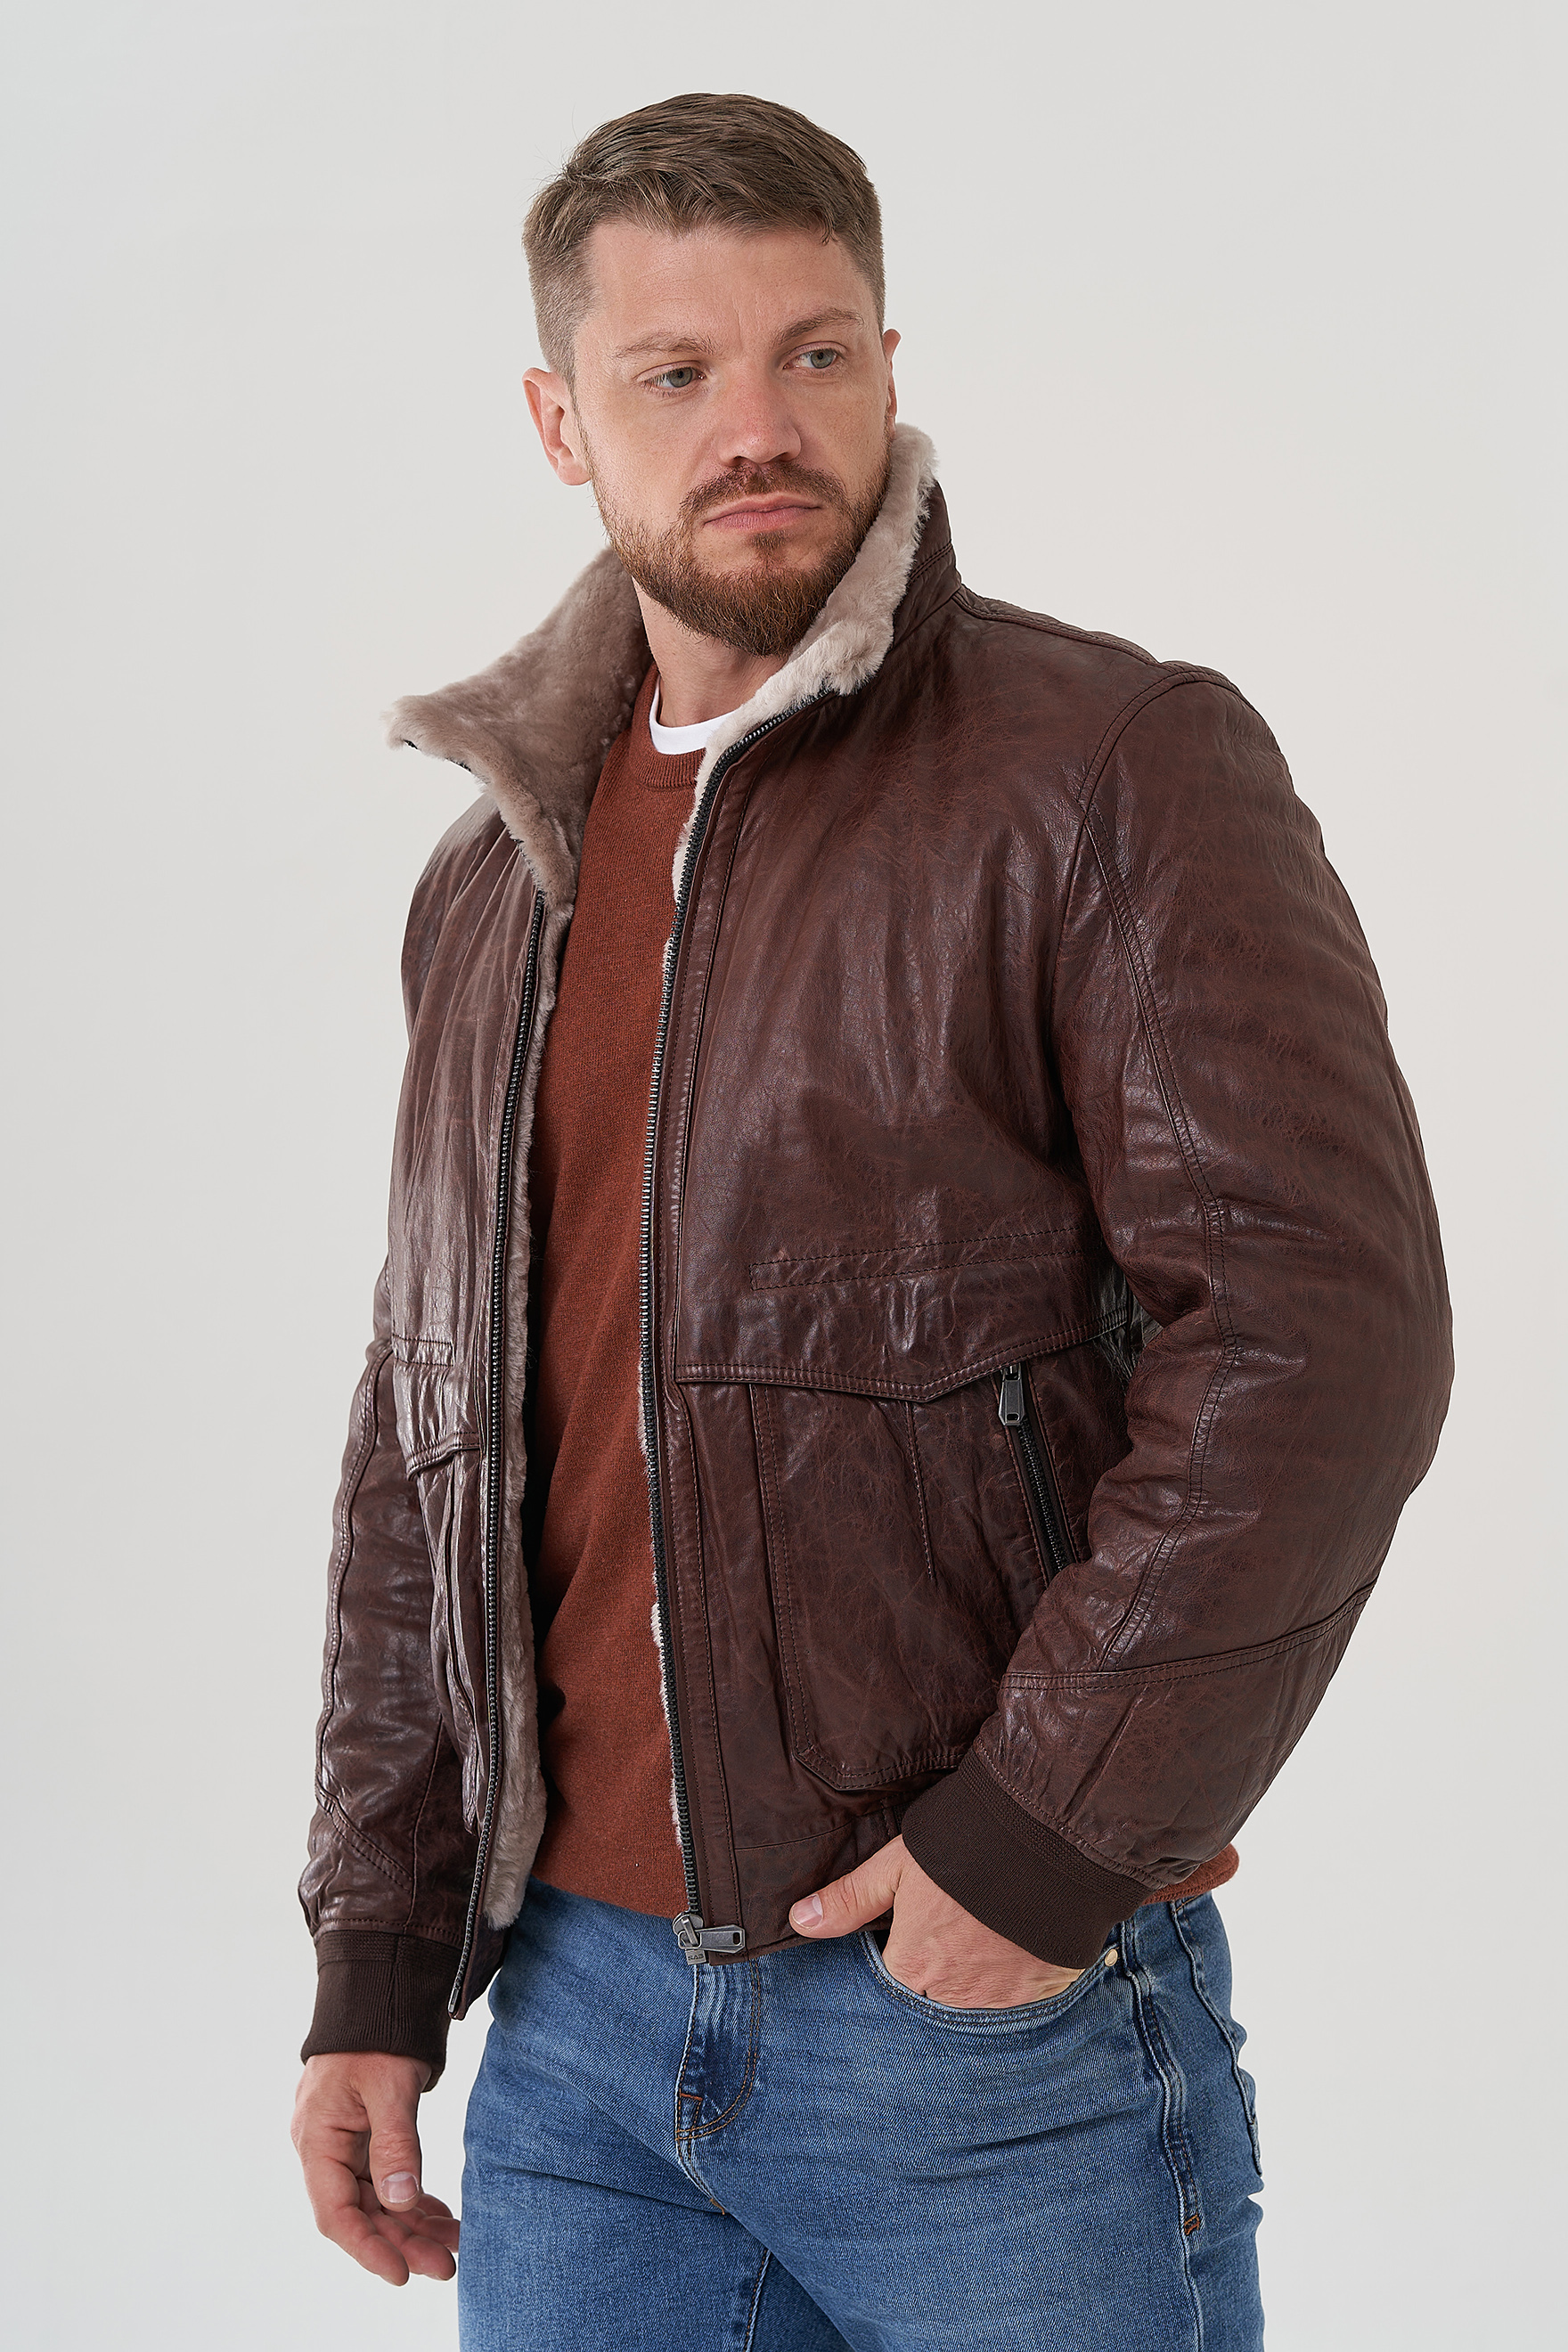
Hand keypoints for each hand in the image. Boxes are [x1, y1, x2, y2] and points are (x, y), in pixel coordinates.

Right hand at [291, 2052, 458, 2284]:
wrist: (380, 1987)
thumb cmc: (377, 2030)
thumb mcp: (387, 2085)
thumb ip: (394, 2143)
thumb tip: (402, 2200)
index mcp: (317, 2139)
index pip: (336, 2213)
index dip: (367, 2248)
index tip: (401, 2274)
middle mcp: (326, 2148)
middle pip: (362, 2213)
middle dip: (402, 2242)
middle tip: (446, 2266)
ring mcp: (347, 2143)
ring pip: (378, 2201)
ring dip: (413, 2225)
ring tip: (454, 2246)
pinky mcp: (367, 2136)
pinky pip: (388, 2180)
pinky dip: (414, 2199)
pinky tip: (441, 2216)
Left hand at [789, 1834, 1086, 2007]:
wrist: (1043, 1840)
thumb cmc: (962, 1847)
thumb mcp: (896, 1866)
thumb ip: (850, 1900)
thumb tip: (799, 1922)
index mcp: (912, 1964)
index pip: (895, 1981)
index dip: (905, 1954)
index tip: (919, 1933)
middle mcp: (952, 1994)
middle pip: (936, 1996)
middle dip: (941, 1972)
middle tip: (958, 1931)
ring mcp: (1000, 1999)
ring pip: (978, 2002)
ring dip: (979, 1978)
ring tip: (989, 1936)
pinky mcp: (1041, 1993)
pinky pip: (1020, 2001)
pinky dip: (1017, 1979)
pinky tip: (1019, 1945)